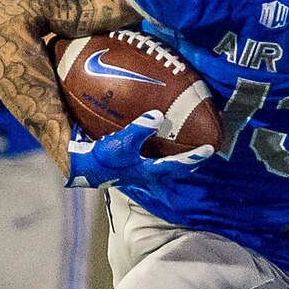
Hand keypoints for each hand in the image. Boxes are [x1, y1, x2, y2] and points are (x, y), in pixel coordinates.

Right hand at [65, 110, 211, 189]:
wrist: (77, 167)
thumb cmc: (100, 159)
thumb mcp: (121, 143)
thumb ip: (140, 130)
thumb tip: (159, 115)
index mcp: (149, 171)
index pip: (178, 165)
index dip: (194, 157)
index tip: (211, 149)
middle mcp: (145, 173)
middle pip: (172, 169)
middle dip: (186, 162)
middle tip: (200, 153)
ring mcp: (134, 171)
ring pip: (159, 166)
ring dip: (170, 158)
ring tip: (180, 147)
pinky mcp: (123, 165)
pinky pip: (144, 157)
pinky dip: (150, 148)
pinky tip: (149, 139)